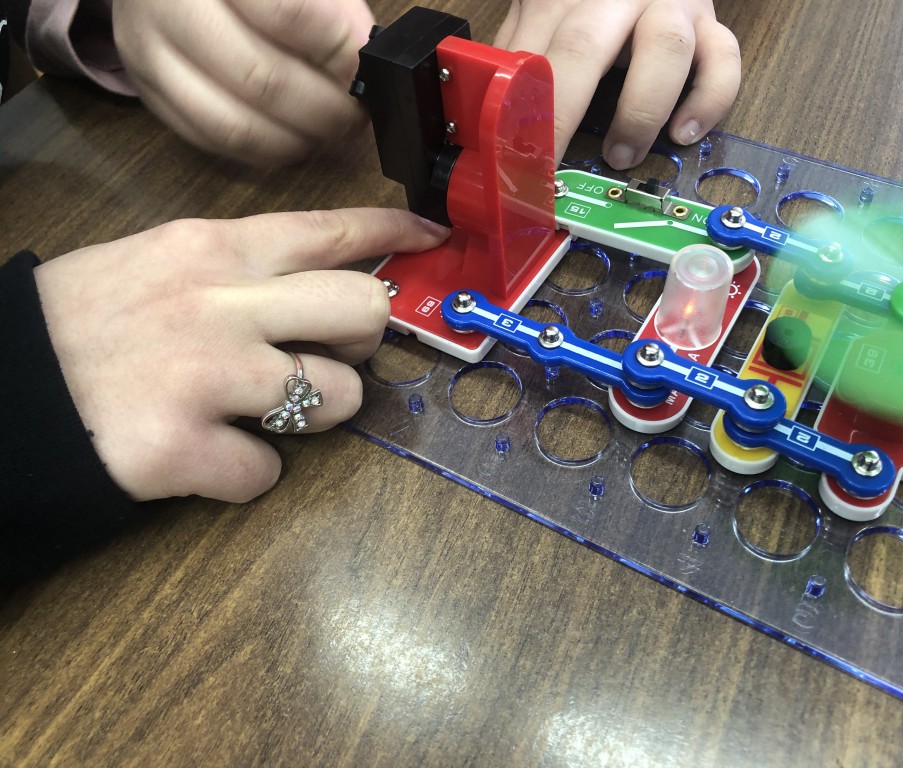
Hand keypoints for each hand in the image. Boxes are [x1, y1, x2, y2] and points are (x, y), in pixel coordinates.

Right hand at [34, 208, 448, 502]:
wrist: (2, 388)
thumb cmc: (80, 324)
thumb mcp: (157, 262)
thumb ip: (239, 268)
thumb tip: (321, 282)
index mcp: (212, 249)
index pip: (330, 228)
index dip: (394, 232)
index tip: (433, 237)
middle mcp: (221, 303)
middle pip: (363, 308)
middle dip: (366, 339)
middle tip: (331, 353)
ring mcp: (206, 374)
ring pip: (340, 397)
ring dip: (316, 413)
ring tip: (263, 411)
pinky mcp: (185, 446)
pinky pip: (269, 472)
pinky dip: (248, 471)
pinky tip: (210, 454)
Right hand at [110, 0, 375, 164]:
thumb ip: (329, 6)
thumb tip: (361, 51)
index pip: (286, 13)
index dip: (336, 49)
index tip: (363, 66)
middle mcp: (169, 7)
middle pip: (260, 79)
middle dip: (323, 108)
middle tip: (354, 114)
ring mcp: (149, 54)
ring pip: (233, 124)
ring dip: (295, 140)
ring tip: (329, 132)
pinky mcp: (148, 94)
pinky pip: (212, 140)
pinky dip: (263, 150)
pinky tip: (293, 138)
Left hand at [494, 0, 740, 168]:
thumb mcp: (541, 12)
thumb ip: (519, 53)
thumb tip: (485, 119)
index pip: (531, 55)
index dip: (518, 115)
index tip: (509, 165)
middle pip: (585, 49)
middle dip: (563, 117)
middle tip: (550, 172)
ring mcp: (669, 4)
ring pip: (667, 48)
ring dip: (641, 111)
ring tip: (622, 154)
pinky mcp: (709, 21)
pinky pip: (724, 58)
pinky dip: (709, 100)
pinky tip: (683, 132)